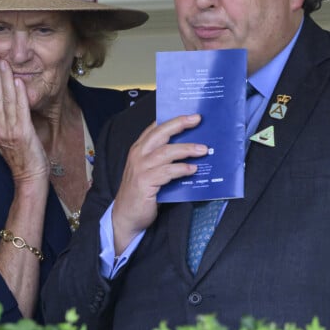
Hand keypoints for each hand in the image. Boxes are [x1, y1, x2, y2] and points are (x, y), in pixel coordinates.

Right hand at [0, 55, 48, 182]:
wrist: (29, 179)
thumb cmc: (25, 160)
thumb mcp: (12, 139)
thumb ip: (9, 122)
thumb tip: (11, 105)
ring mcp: (9, 131)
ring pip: (5, 100)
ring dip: (4, 79)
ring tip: (4, 63)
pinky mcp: (21, 133)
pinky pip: (19, 110)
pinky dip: (18, 94)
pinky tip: (17, 81)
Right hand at [112, 114, 207, 252]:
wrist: (126, 215)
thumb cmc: (140, 192)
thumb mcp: (148, 170)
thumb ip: (162, 159)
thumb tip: (189, 149)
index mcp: (138, 149)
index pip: (154, 128)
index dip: (171, 119)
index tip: (189, 114)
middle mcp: (138, 155)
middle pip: (160, 133)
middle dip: (179, 124)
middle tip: (197, 119)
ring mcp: (140, 168)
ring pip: (166, 152)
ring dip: (186, 149)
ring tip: (203, 150)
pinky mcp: (144, 182)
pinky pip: (166, 172)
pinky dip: (181, 169)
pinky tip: (193, 170)